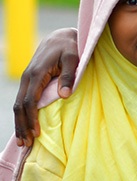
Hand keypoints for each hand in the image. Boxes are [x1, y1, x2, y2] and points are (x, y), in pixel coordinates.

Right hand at [14, 28, 79, 146]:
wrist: (61, 36)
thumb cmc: (71, 47)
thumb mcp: (73, 58)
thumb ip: (68, 76)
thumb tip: (64, 96)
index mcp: (37, 73)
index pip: (30, 101)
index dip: (31, 119)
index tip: (36, 133)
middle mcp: (27, 77)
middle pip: (20, 106)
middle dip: (22, 125)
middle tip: (27, 143)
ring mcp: (26, 78)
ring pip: (18, 104)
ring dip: (20, 122)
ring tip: (24, 140)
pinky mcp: (29, 80)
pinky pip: (23, 100)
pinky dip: (23, 114)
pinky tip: (25, 125)